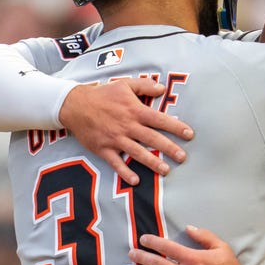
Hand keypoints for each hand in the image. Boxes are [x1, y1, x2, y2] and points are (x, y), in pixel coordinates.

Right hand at [59, 79, 194, 184]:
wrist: (74, 105)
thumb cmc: (102, 94)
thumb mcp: (124, 84)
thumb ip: (144, 86)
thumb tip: (162, 89)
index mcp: (134, 110)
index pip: (159, 120)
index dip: (176, 127)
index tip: (189, 135)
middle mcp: (127, 126)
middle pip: (152, 139)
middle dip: (169, 148)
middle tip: (183, 157)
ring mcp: (115, 139)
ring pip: (137, 153)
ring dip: (152, 162)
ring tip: (166, 170)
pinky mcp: (103, 149)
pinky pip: (116, 163)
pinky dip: (125, 172)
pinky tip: (136, 181)